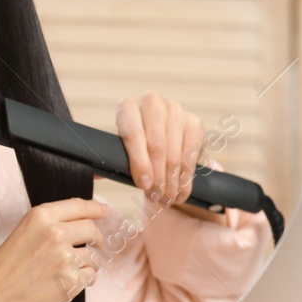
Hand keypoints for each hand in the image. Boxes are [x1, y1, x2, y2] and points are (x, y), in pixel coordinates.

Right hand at [0, 197, 111, 301]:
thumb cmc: (1, 272)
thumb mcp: (21, 235)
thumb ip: (48, 226)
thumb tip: (80, 223)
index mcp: (40, 217)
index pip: (79, 206)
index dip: (96, 209)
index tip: (105, 212)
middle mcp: (55, 232)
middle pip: (91, 229)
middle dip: (96, 238)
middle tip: (95, 245)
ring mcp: (65, 256)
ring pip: (94, 256)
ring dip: (87, 264)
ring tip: (65, 273)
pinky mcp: (72, 280)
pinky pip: (90, 276)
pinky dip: (82, 281)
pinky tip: (64, 285)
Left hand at [116, 92, 208, 207]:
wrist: (158, 133)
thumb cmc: (133, 145)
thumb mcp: (119, 149)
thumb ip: (112, 161)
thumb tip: (107, 178)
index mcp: (127, 106)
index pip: (133, 134)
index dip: (139, 162)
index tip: (143, 185)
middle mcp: (152, 102)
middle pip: (157, 146)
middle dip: (157, 178)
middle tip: (156, 198)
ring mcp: (176, 110)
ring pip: (175, 153)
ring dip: (171, 182)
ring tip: (166, 199)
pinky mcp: (194, 122)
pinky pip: (191, 155)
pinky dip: (186, 178)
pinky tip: (180, 191)